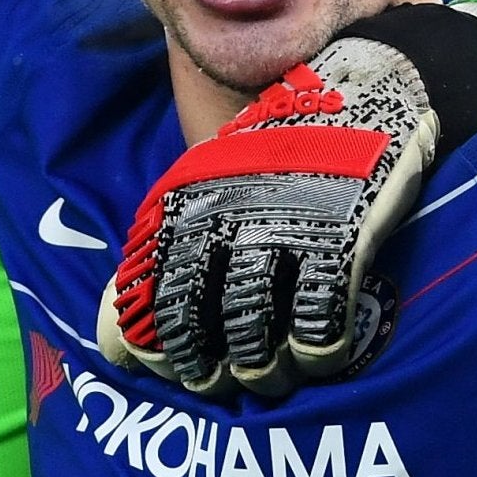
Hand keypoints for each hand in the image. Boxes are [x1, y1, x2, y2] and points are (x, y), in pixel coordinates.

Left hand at [97, 36, 449, 398]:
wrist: (360, 90)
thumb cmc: (280, 152)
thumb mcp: (211, 180)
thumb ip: (173, 243)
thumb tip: (117, 333)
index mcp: (185, 202)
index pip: (152, 290)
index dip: (157, 343)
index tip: (168, 372)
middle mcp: (224, 215)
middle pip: (195, 315)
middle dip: (202, 364)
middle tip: (217, 386)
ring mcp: (282, 227)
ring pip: (252, 326)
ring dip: (259, 367)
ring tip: (268, 379)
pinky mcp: (342, 238)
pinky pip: (318, 318)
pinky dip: (316, 351)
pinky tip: (320, 358)